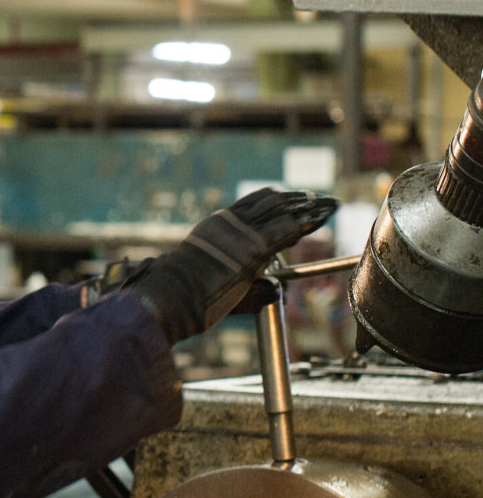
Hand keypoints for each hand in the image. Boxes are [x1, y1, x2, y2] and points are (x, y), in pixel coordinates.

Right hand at [123, 188, 337, 343]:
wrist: (170, 297)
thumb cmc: (187, 296)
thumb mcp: (218, 281)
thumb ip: (251, 286)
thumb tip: (277, 290)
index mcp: (218, 225)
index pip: (254, 203)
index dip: (280, 200)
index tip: (299, 201)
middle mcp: (230, 223)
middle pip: (272, 201)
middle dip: (300, 200)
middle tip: (321, 202)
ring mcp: (242, 235)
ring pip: (282, 210)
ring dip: (308, 207)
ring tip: (327, 205)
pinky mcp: (253, 250)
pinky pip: (287, 230)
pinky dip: (306, 222)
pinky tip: (322, 216)